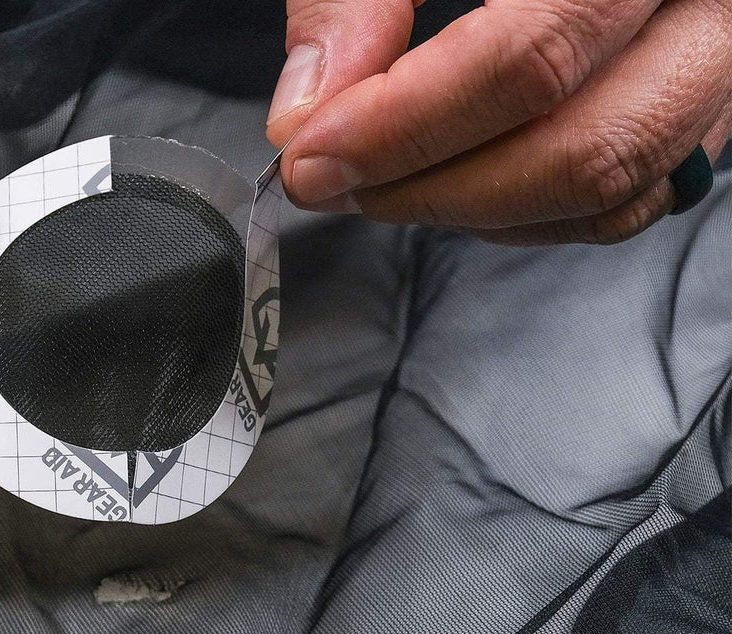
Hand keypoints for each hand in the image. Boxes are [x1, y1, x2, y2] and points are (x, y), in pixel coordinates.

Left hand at [266, 0, 731, 244]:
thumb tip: (309, 109)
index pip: (528, 57)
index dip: (404, 128)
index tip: (312, 155)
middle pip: (584, 146)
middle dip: (433, 189)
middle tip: (335, 181)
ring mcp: (719, 54)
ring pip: (612, 188)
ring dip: (474, 211)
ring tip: (378, 184)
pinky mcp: (704, 100)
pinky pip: (628, 197)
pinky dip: (526, 213)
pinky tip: (452, 182)